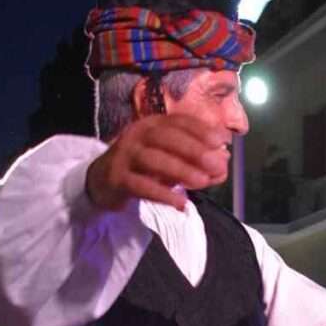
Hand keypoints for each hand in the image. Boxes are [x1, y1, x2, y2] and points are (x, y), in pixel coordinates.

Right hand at [86, 114, 230, 211]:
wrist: (102, 182)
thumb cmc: (143, 168)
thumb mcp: (170, 160)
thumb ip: (196, 161)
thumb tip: (223, 164)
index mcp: (152, 125)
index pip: (178, 122)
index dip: (201, 130)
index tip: (222, 141)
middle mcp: (137, 135)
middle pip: (166, 137)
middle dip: (194, 149)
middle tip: (217, 163)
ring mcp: (125, 156)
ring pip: (154, 160)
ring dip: (181, 170)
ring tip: (202, 182)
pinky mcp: (117, 179)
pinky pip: (141, 185)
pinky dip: (163, 194)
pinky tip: (181, 203)